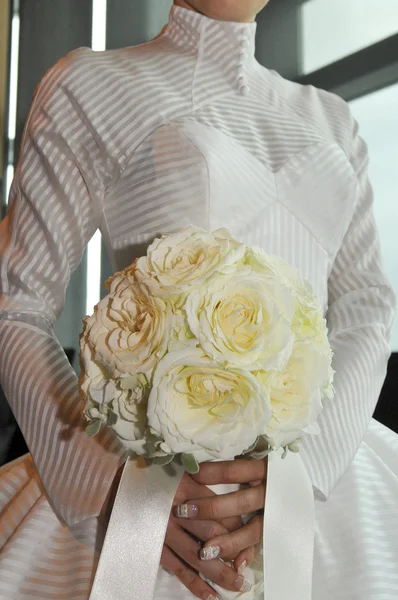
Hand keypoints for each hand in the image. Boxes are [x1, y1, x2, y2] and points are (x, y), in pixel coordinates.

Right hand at [161, 471, 248, 599]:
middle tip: (249, 564)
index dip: (239, 527)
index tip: (251, 536)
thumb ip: (202, 483)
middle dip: (234, 552)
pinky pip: (177, 568)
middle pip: (213, 534)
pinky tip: (210, 596)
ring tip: (238, 585)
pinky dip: (194, 583)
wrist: (114, 483)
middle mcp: (177, 510)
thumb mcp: (178, 471)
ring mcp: (164, 531)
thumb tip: (230, 499)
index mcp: (187, 487)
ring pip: (198, 557)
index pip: (221, 510)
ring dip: (220, 573)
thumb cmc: (152, 475)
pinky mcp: (153, 546)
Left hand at [177, 458, 266, 572]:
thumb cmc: (266, 468)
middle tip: (183, 511)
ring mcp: (275, 513)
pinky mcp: (274, 530)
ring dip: (229, 541)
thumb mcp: (255, 458)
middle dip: (212, 509)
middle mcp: (271, 492)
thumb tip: (195, 463)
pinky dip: (248, 555)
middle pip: (242, 502)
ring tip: (205, 551)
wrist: (299, 482)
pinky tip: (236, 565)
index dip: (212, 473)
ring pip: (254, 529)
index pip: (236, 470)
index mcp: (265, 469)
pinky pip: (261, 544)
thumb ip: (233, 462)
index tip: (190, 474)